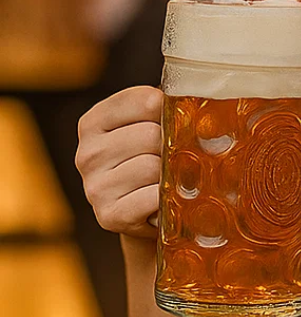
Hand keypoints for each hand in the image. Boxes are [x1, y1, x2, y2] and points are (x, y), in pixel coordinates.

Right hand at [76, 86, 163, 240]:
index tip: (175, 125)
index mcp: (93, 122)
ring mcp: (94, 186)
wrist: (146, 216)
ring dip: (171, 175)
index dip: (170, 113)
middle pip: (151, 135)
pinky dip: (167, 199)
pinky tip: (164, 201)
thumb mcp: (151, 126)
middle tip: (174, 160)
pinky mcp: (109, 215)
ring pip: (153, 166)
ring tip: (168, 182)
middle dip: (172, 147)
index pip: (145, 101)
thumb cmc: (153, 162)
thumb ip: (164, 108)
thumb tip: (197, 100)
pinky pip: (153, 197)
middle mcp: (87, 153)